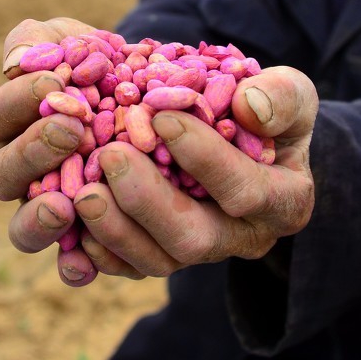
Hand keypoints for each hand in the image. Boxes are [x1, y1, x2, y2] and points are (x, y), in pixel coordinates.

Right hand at [0, 17, 101, 285]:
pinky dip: (73, 267)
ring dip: (37, 219)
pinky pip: (72, 263)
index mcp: (11, 126)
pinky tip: (85, 265)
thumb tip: (16, 59)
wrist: (150, 97)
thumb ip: (39, 41)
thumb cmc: (100, 64)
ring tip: (64, 205)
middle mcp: (22, 174)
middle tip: (69, 130)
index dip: (16, 102)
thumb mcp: (72, 41)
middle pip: (2, 175)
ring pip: (24, 228)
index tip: (53, 83)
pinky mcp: (87, 238)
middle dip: (32, 152)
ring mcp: (49, 209)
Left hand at [73, 65, 316, 280]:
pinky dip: (95, 251)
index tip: (164, 119)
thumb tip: (249, 107)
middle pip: (193, 240)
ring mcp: (197, 251)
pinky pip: (125, 267)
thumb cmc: (269, 108)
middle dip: (148, 202)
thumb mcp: (292, 93)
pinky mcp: (159, 254)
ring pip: (154, 261)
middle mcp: (241, 238)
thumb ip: (281, 96)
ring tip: (80, 191)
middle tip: (110, 156)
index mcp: (283, 202)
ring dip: (114, 229)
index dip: (205, 159)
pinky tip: (69, 221)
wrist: (244, 134)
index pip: (245, 191)